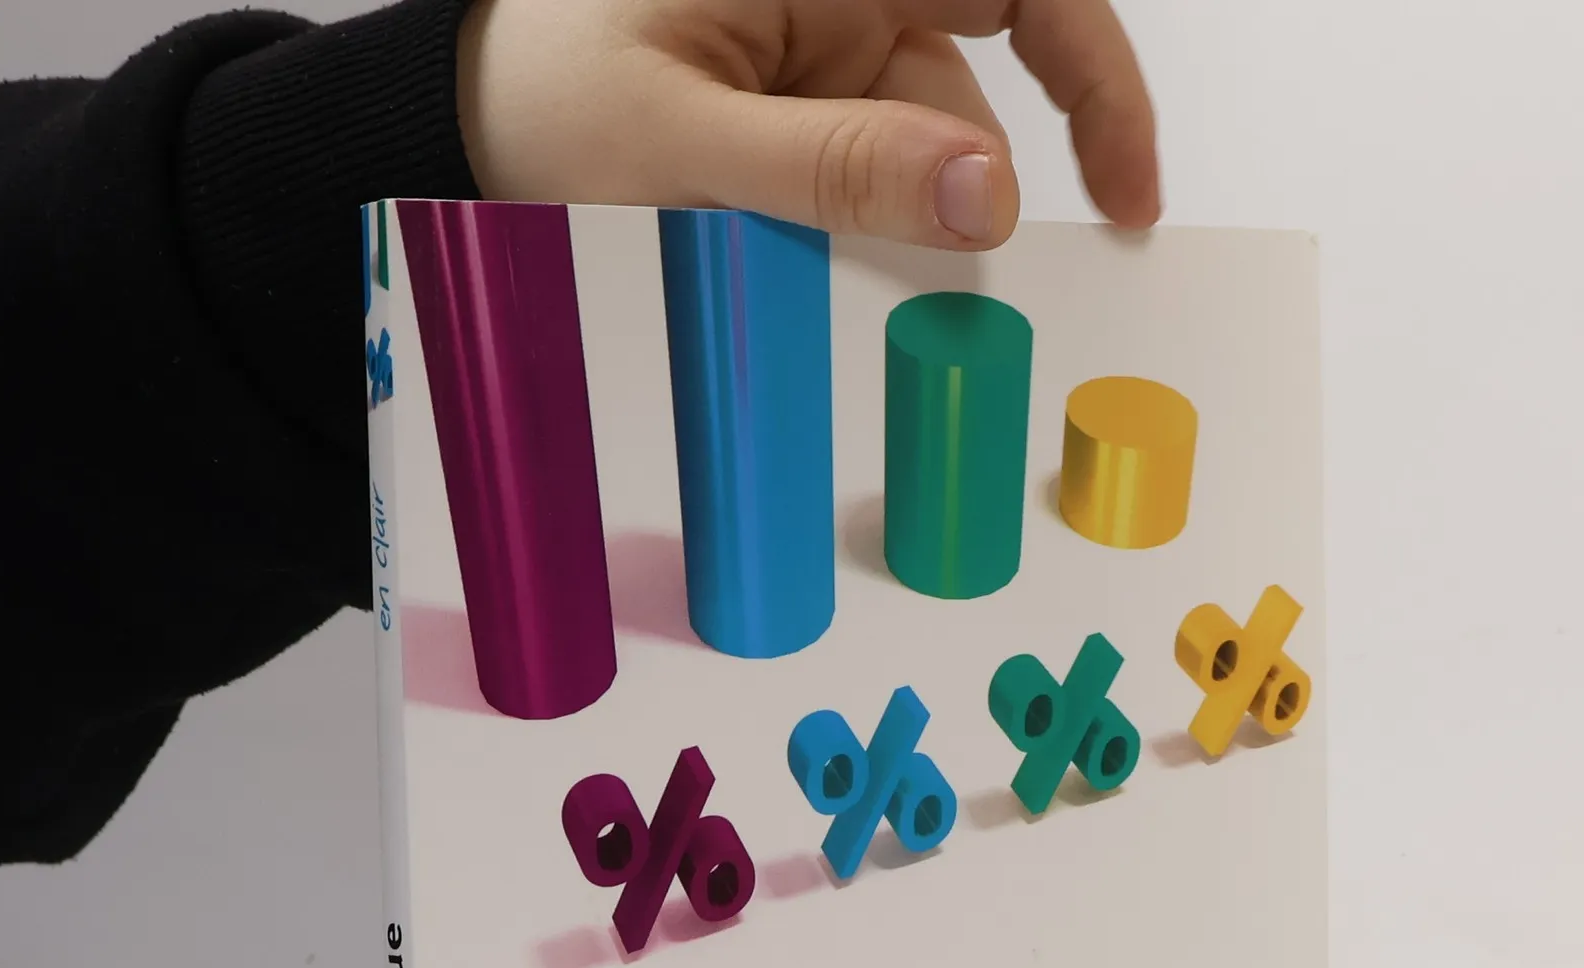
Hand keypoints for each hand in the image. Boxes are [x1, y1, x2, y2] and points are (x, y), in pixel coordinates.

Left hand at [456, 0, 1158, 249]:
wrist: (458, 128)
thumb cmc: (541, 97)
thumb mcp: (684, 143)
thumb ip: (838, 166)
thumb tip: (989, 196)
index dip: (1095, 68)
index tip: (1125, 186)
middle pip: (992, 57)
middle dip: (999, 173)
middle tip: (1011, 294)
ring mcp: (827, 50)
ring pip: (935, 138)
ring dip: (920, 225)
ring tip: (862, 300)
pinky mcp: (805, 109)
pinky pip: (881, 172)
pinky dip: (882, 233)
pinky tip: (850, 281)